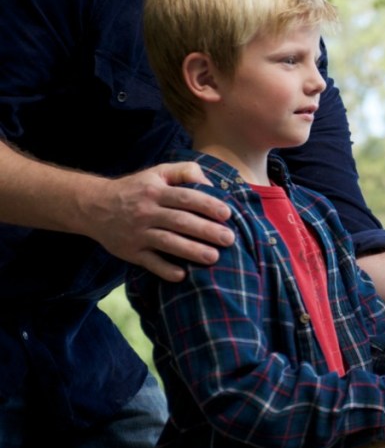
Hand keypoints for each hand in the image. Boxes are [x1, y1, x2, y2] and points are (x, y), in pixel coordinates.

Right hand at [84, 162, 234, 281]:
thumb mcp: (157, 172)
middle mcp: (146, 212)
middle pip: (180, 222)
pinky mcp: (130, 252)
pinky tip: (182, 275)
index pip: (185, 197)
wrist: (93, 206)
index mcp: (155, 192)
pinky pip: (149, 263)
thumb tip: (210, 184)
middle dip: (206, 230)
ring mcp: (137, 233)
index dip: (207, 205)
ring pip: (167, 243)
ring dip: (191, 251)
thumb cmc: (136, 189)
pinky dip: (165, 270)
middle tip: (229, 239)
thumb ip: (185, 171)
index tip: (227, 214)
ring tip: (214, 257)